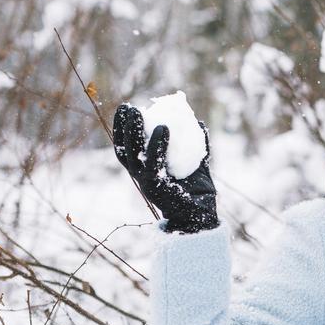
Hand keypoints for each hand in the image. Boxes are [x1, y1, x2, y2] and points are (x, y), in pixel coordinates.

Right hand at [113, 104, 218, 233]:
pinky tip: (162, 127)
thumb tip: (199, 123)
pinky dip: (157, 144)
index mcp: (145, 171)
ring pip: (133, 154)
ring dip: (132, 131)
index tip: (125, 109)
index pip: (126, 148)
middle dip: (122, 127)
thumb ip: (196, 145)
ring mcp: (146, 183)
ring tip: (137, 112)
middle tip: (128, 106)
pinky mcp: (156, 187)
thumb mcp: (196, 165)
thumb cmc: (198, 193)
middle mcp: (140, 177)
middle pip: (124, 149)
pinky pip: (154, 162)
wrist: (202, 217)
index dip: (122, 129)